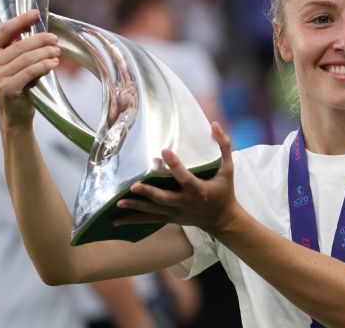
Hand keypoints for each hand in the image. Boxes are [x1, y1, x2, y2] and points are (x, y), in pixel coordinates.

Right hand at [0, 10, 60, 129]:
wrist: (13, 113)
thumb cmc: (16, 82)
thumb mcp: (14, 62)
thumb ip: (19, 45)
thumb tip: (37, 26)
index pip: (3, 30)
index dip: (21, 20)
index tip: (36, 13)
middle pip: (18, 45)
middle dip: (40, 39)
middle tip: (54, 39)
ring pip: (26, 58)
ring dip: (45, 53)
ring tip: (56, 51)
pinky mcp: (6, 87)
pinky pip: (30, 71)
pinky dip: (44, 65)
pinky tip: (54, 63)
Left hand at [115, 122, 241, 234]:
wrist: (222, 219)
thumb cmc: (225, 191)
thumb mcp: (229, 169)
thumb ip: (224, 146)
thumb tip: (215, 124)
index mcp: (199, 190)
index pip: (185, 178)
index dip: (175, 165)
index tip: (164, 151)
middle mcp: (185, 203)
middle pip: (164, 198)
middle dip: (149, 193)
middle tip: (134, 186)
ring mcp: (176, 212)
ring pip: (154, 210)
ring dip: (136, 206)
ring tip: (119, 202)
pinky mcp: (170, 218)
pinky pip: (150, 219)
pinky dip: (133, 220)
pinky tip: (116, 220)